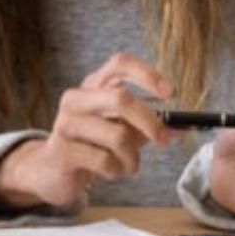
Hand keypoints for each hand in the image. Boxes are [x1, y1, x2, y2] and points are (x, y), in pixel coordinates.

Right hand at [0, 52, 171, 211]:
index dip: (146, 74)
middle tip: (162, 140)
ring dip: (132, 158)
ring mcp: (66, 123)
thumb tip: (182, 127)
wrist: (52, 170)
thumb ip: (148, 125)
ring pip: (117, 136)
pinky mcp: (62, 149)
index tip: (169, 93)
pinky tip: (109, 171)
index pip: (119, 64)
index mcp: (92, 86)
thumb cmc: (92, 144)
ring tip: (128, 165)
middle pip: (121, 98)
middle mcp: (76, 98)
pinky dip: (117, 171)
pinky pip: (105, 161)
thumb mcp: (121, 130)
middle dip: (150, 122)